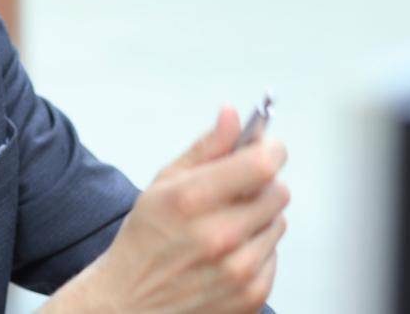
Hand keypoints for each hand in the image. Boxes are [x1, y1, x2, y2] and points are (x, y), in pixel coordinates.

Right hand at [47, 106, 288, 312]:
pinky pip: (274, 254)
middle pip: (277, 191)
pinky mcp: (252, 294)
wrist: (131, 303)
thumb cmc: (145, 240)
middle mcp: (218, 236)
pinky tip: (228, 252)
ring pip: (278, 222)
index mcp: (191, 200)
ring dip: (259, 218)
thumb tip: (231, 115)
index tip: (266, 145)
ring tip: (225, 225)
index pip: (261, 163)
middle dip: (262, 183)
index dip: (270, 148)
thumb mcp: (164, 183)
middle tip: (238, 188)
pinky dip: (257, 248)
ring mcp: (238, 270)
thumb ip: (205, 147)